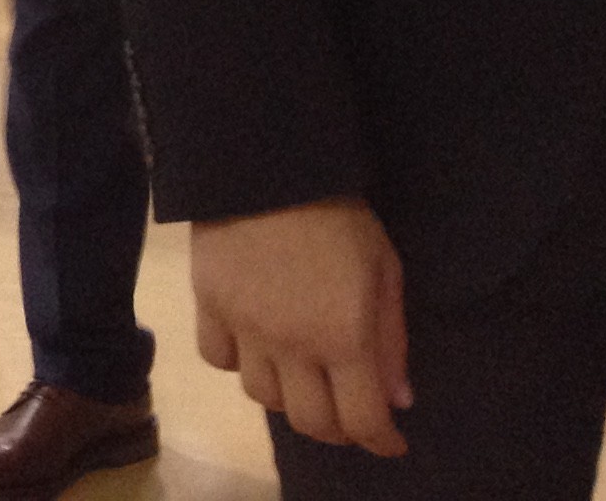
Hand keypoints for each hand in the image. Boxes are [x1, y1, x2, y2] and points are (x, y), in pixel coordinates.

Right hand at [191, 198, 410, 455]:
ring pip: (263, 398)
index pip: (363, 420)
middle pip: (311, 422)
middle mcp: (293, 345)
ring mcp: (245, 328)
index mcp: (345, 337)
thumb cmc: (340, 215)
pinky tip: (254, 346)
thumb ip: (392, 340)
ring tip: (302, 377)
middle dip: (338, 429)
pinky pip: (218, 359)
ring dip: (289, 398)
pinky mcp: (207, 305)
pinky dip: (238, 363)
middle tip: (349, 413)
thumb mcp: (385, 270)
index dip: (381, 441)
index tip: (391, 440)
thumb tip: (398, 400)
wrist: (265, 165)